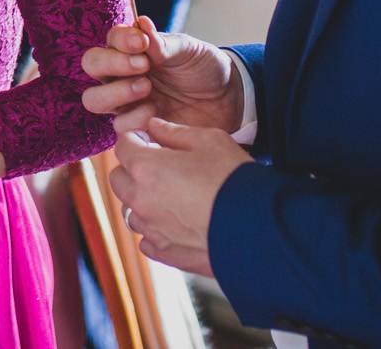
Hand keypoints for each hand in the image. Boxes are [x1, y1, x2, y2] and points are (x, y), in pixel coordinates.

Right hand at [80, 16, 244, 133]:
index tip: (143, 45)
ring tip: (147, 89)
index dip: (121, 41)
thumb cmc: (203, 67)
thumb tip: (142, 24)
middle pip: (90, 65)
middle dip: (111, 64)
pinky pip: (119, 126)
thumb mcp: (188, 50)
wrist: (226, 99)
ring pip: (94, 99)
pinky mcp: (136, 125)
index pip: (110, 39)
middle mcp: (121, 73)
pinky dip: (135, 119)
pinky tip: (157, 113)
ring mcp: (126, 101)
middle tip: (143, 66)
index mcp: (131, 49)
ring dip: (117, 93)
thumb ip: (163, 43)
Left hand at [108, 118, 249, 276]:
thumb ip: (175, 131)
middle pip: (118, 179)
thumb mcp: (210, 140)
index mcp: (146, 168)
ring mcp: (152, 230)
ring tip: (171, 195)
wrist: (262, 229)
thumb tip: (153, 126)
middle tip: (160, 165)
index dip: (137, 139)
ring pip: (130, 210)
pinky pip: (146, 239)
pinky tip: (177, 222)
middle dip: (133, 168)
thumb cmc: (235, 178)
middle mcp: (141, 200)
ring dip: (142, 200)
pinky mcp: (166, 254)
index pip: (122, 146)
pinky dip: (155, 230)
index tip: (152, 140)